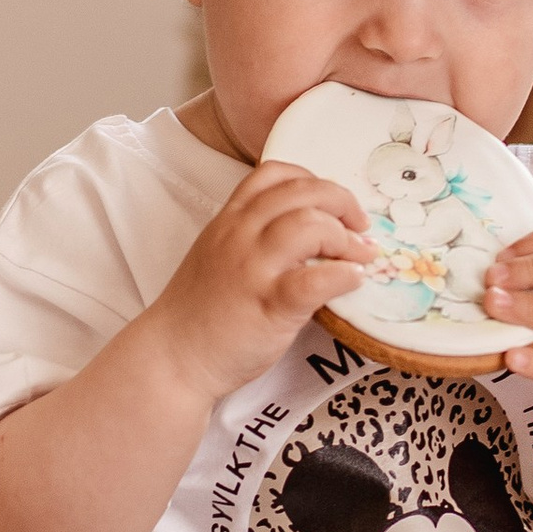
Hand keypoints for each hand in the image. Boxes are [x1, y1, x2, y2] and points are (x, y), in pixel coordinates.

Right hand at [152, 162, 373, 403]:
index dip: (313, 180)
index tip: (331, 203)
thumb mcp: (218, 255)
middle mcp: (240, 235)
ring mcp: (253, 269)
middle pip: (303, 192)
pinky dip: (344, 275)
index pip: (274, 174)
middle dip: (342, 202)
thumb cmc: (199, 313)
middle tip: (360, 227)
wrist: (173, 358)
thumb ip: (253, 236)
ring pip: (310, 225)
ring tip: (360, 256)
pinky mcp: (269, 305)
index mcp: (229, 220)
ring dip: (346, 238)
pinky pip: (317, 279)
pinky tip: (352, 280)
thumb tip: (310, 232)